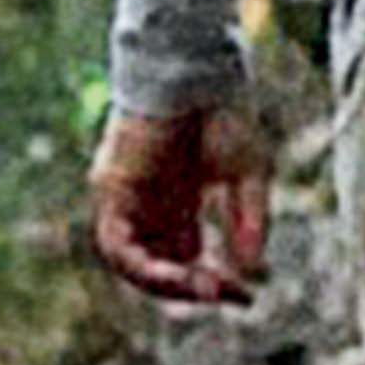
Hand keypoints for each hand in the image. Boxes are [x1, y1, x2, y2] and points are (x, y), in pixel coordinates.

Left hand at [87, 105, 270, 305]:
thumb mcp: (246, 174)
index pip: (188, 256)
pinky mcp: (111, 187)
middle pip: (161, 264)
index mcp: (179, 200)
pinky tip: (173, 276)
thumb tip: (253, 270)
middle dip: (193, 287)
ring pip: (134, 262)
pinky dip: (141, 266)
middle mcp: (149, 203)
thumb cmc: (224, 110)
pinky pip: (116, 245)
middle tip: (226, 295)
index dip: (215, 282)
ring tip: (201, 290)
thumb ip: (247, 221)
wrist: (197, 66)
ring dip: (166, 284)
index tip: (247, 298)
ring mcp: (128, 197)